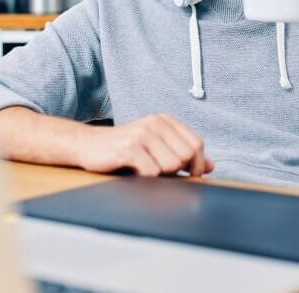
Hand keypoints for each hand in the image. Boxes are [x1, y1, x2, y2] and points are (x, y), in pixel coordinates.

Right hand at [77, 114, 213, 176]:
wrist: (88, 145)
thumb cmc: (125, 148)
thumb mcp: (156, 146)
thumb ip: (183, 154)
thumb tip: (211, 166)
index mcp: (165, 121)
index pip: (197, 144)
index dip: (198, 164)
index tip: (190, 175)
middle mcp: (156, 124)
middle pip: (187, 155)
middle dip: (178, 171)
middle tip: (161, 172)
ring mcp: (142, 135)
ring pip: (171, 165)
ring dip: (160, 175)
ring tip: (145, 169)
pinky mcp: (129, 148)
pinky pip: (152, 172)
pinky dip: (146, 178)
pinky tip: (134, 171)